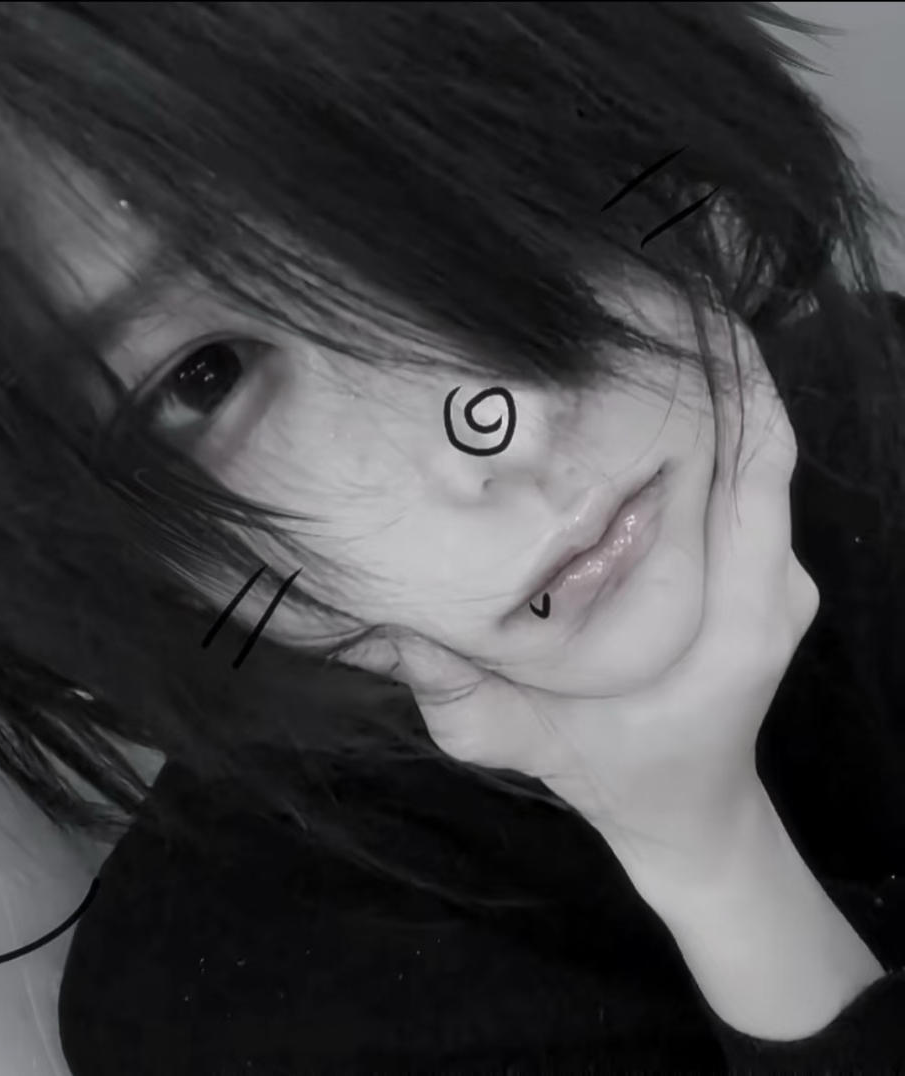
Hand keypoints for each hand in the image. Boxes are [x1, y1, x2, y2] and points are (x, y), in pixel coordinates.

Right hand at [375, 339, 819, 874]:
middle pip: (759, 443)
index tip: (664, 324)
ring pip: (755, 458)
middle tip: (631, 312)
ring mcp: (778, 576)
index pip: (752, 468)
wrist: (680, 807)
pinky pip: (747, 485)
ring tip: (637, 340)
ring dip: (709, 396)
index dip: (723, 386)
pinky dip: (710, 436)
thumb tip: (389, 613)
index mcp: (732, 622)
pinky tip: (646, 407)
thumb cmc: (607, 773)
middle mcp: (772, 585)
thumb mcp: (511, 740)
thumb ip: (452, 689)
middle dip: (710, 370)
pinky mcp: (767, 571)